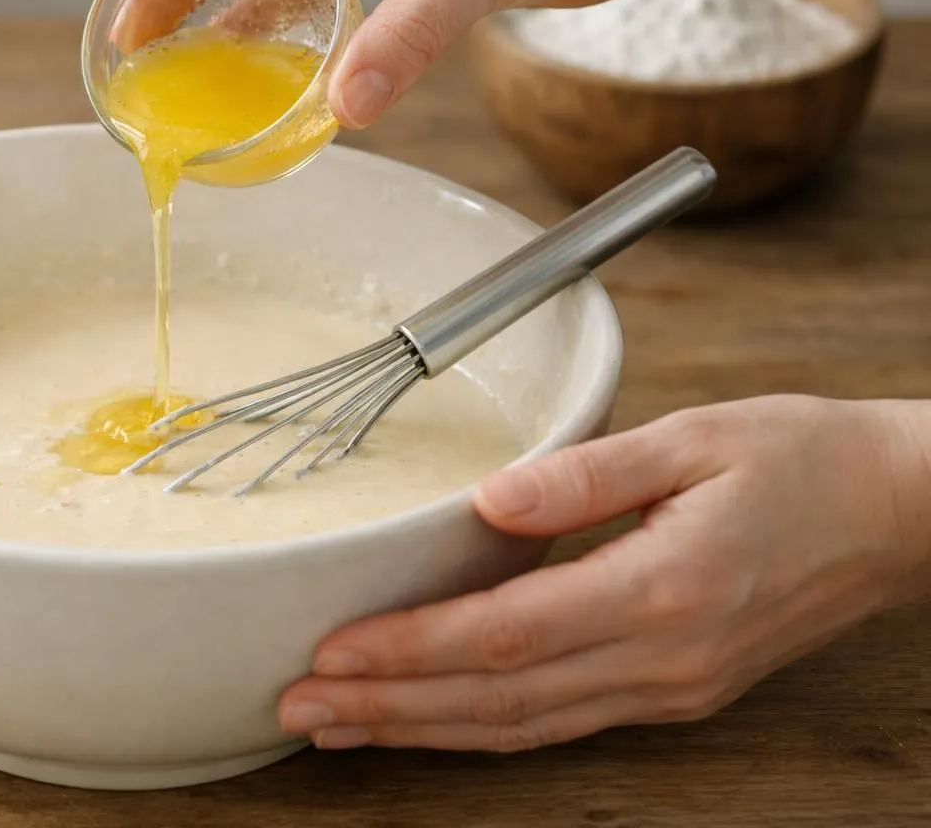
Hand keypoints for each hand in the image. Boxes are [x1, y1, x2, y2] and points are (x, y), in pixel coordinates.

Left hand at [277, 395, 930, 751]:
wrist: (899, 514)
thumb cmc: (802, 461)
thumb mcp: (697, 438)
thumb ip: (587, 473)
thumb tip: (487, 502)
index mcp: (663, 589)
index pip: (505, 636)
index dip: (410, 651)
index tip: (331, 654)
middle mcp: (663, 658)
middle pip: (498, 701)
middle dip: (389, 708)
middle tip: (296, 708)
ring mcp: (671, 687)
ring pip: (522, 727)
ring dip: (422, 729)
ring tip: (338, 727)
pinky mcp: (674, 690)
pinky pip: (559, 722)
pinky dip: (482, 727)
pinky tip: (429, 718)